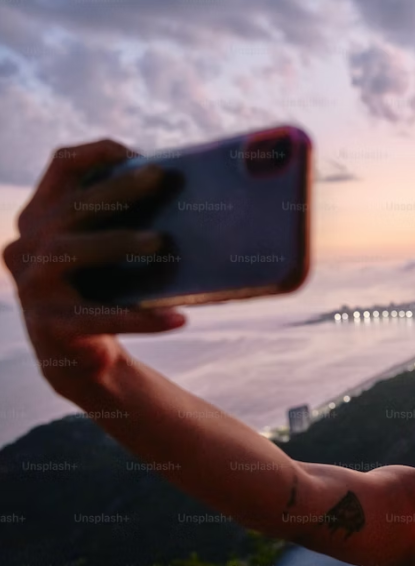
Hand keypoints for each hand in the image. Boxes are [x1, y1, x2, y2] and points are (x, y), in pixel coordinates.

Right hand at [2, 139, 185, 390]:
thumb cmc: (100, 290)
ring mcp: (34, 286)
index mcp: (39, 219)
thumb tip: (180, 187)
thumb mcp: (100, 250)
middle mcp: (27, 246)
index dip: (97, 153)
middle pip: (72, 206)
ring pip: (73, 251)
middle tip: (159, 178)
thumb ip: (117, 219)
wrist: (77, 356)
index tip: (139, 154)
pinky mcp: (54, 325)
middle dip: (117, 188)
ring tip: (160, 242)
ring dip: (117, 241)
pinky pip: (103, 318)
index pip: (60, 166)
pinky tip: (179, 319)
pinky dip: (143, 319)